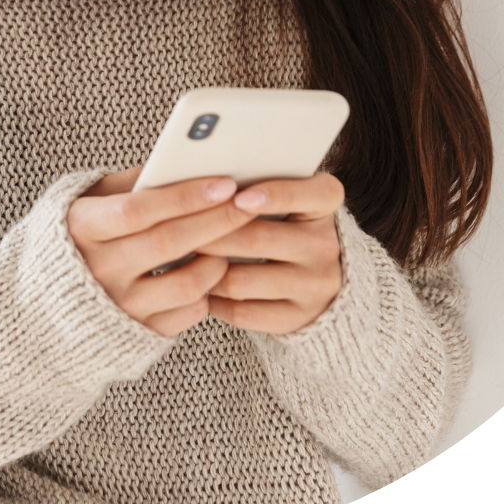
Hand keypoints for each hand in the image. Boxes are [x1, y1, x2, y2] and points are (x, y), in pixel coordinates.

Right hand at [67, 166, 255, 336]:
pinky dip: (207, 291)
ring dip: (217, 259)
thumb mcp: (91, 199)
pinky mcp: (139, 334)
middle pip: (168, 244)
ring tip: (230, 239)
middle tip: (249, 203)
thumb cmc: (81, 235)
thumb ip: (131, 183)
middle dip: (216, 220)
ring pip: (185, 284)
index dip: (183, 197)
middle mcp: (98, 270)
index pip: (139, 210)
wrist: (48, 302)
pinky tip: (211, 269)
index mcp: (83, 228)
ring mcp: (119, 306)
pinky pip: (187, 313)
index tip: (224, 183)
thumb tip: (178, 164)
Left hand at [197, 173, 344, 334]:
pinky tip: (199, 287)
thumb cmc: (282, 219)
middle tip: (176, 229)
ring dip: (205, 270)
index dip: (275, 195)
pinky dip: (214, 300)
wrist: (314, 275)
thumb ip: (253, 184)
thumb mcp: (282, 195)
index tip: (238, 196)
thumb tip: (201, 184)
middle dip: (211, 234)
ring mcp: (316, 286)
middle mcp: (326, 245)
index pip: (310, 194)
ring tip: (181, 258)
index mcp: (324, 203)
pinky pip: (243, 312)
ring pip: (242, 280)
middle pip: (258, 239)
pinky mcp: (298, 319)